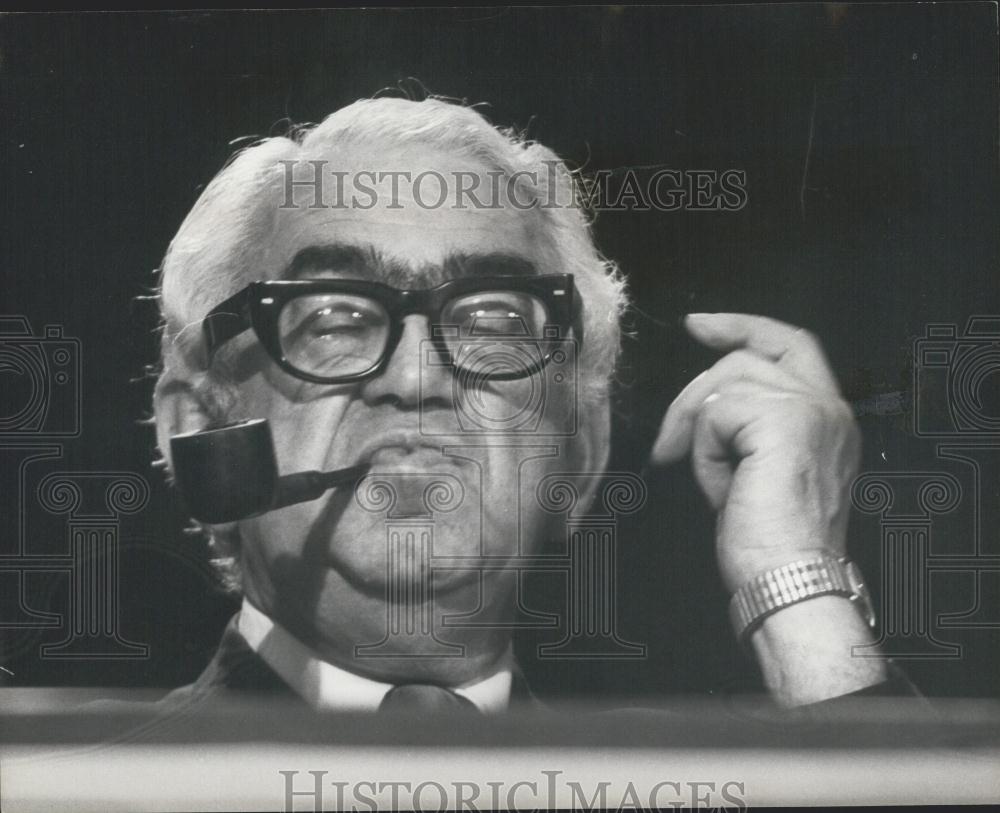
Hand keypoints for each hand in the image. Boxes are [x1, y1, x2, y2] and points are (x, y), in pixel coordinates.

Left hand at [650, 313, 861, 593]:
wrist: (792, 582)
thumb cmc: (774, 546)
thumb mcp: (761, 471)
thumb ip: (749, 428)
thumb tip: (702, 403)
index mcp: (828, 420)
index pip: (791, 345)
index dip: (744, 327)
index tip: (700, 325)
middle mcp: (828, 409)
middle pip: (746, 358)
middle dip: (695, 394)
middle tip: (670, 445)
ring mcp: (810, 410)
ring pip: (722, 384)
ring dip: (702, 437)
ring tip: (719, 485)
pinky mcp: (784, 420)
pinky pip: (714, 413)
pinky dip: (705, 454)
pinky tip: (725, 490)